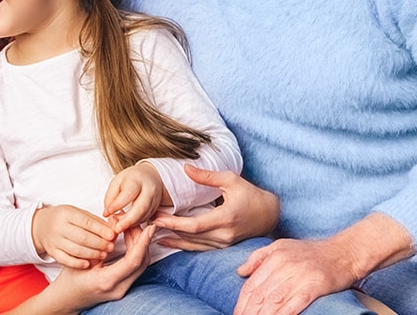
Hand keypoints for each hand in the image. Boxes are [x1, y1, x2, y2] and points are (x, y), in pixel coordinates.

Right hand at [32, 204, 115, 268]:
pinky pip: (65, 260)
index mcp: (67, 213)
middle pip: (82, 238)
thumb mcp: (77, 213)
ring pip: (75, 250)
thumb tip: (112, 229)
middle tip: (110, 247)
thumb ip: (94, 221)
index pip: (87, 222)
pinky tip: (88, 264)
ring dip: (92, 254)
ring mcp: (54, 240)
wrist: (41, 225)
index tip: (112, 235)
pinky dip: (77, 263)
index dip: (101, 230)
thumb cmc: (65, 218)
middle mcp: (59, 227)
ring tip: (103, 254)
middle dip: (99, 243)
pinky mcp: (52, 252)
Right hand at [47, 224, 155, 312]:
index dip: (143, 242)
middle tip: (134, 222)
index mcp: (107, 281)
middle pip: (142, 262)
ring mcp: (122, 289)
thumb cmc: (70, 279)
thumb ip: (101, 243)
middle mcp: (118, 288)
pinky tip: (128, 238)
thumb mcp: (82, 258)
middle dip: (142, 239)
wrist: (67, 299)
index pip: (133, 261)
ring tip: (130, 227)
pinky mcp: (123, 286)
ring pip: (141, 264)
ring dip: (139, 244)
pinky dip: (135, 251)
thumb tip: (115, 223)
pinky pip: (135, 267)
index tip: (149, 228)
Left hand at [103, 162, 167, 232]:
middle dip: (128, 221)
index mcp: (137, 180)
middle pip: (141, 208)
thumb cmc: (130, 180)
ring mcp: (155, 200)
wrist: (148, 177)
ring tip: (119, 226)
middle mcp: (149, 190)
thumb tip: (107, 213)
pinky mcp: (156, 209)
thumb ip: (110, 197)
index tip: (106, 213)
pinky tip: (126, 224)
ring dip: (131, 224)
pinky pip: (146, 219)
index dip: (117, 205)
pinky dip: (135, 224)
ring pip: (144, 216)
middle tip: (117, 229)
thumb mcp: (116, 182)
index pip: (128, 194)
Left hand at [152, 165, 278, 249]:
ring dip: (172, 238)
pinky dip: (181, 244)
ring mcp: (223, 243)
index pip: (194, 225)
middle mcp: (224, 235)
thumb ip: (207, 176)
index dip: (173, 224)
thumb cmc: (251, 194)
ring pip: (192, 245)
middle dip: (167, 230)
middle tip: (147, 221)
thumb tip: (186, 168)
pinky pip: (198, 248)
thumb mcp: (231, 180)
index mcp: (226, 218)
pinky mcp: (222, 246)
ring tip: (151, 231)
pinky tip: (167, 241)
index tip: (156, 217)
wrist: (269, 215)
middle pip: (190, 236)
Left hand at [232, 238, 360, 314]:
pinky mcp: (314, 286)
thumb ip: (258, 258)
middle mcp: (284, 265)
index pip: (251, 284)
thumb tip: (240, 272)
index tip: (236, 313)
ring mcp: (299, 276)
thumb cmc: (312, 252)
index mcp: (274, 256)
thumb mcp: (281, 246)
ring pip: (274, 301)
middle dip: (248, 312)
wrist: (344, 252)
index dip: (242, 302)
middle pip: (260, 294)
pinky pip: (295, 304)